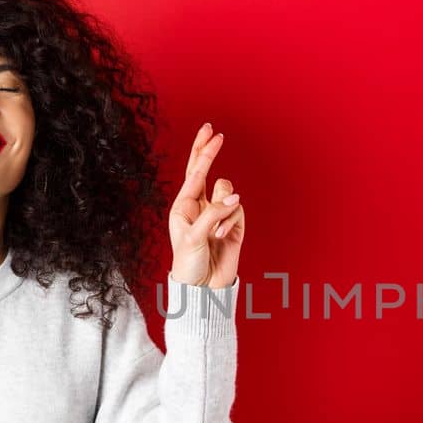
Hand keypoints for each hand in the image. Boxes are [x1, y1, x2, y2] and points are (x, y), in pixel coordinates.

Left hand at [168, 122, 244, 287]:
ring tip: (215, 232)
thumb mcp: (194, 237)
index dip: (203, 151)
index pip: (194, 172)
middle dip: (209, 152)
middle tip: (214, 133)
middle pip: (206, 171)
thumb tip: (235, 197)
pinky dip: (231, 223)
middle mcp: (200, 206)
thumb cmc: (189, 264)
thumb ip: (213, 213)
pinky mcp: (234, 225)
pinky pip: (238, 210)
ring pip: (228, 192)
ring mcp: (218, 214)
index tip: (213, 133)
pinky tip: (223, 238)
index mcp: (184, 206)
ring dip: (223, 209)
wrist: (203, 289)